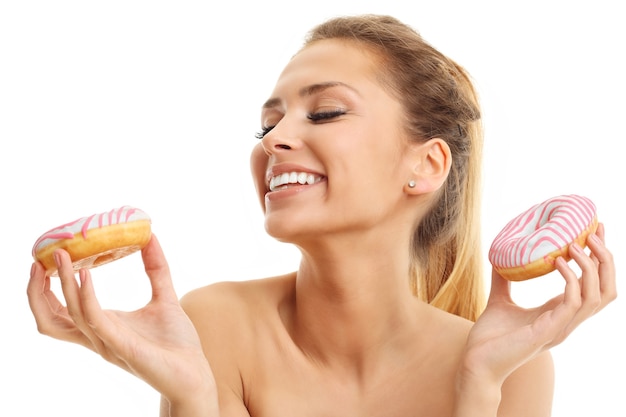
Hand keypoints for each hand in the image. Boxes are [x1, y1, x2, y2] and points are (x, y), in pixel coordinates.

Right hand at [27, 235, 216, 408]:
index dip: (46, 290)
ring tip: (63, 257)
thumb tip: (151, 236)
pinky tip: (86, 274)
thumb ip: (156, 269)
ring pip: (70, 316)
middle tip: (39, 260)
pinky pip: (96, 320)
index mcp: (104, 326)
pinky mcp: (122, 346)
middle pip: (51, 319)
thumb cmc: (177, 343)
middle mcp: (99, 336)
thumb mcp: (165, 297)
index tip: (45, 261)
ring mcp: (108, 343)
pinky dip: (87, 297)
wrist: (196, 373)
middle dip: (38, 291)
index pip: (61, 311)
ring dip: (63, 285)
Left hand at [462, 222, 615, 384]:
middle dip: (605, 260)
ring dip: (590, 267)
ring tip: (574, 243)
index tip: (596, 231)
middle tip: (594, 232)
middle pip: (607, 290)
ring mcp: (561, 328)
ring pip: (597, 297)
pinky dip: (569, 280)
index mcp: (560, 314)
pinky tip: (557, 262)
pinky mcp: (548, 332)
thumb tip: (500, 258)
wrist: (475, 362)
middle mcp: (566, 322)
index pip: (594, 286)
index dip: (600, 260)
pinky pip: (572, 303)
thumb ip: (503, 281)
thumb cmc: (489, 338)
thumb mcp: (499, 301)